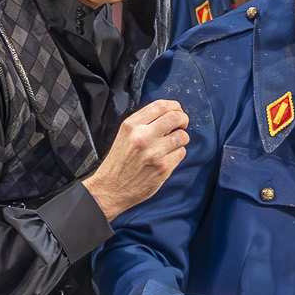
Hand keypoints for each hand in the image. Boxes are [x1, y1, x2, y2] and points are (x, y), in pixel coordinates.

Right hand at [85, 99, 192, 217]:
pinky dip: (177, 153)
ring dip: (181, 139)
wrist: (110, 188)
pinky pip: (181, 153)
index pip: (160, 105)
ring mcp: (154, 153)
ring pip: (182, 136)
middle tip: (183, 125)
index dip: (175, 106)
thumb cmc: (119, 161)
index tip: (177, 111)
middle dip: (183, 119)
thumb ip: (144, 123)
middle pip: (175, 117)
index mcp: (132, 125)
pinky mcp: (163, 168)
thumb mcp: (124, 135)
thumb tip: (169, 116)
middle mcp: (143, 136)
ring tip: (173, 144)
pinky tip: (168, 157)